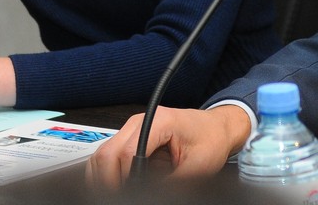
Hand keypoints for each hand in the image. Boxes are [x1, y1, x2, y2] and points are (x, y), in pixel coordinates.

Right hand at [88, 105, 251, 189]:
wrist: (215, 128)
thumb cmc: (210, 139)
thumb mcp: (200, 166)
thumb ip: (176, 180)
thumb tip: (153, 193)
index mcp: (159, 121)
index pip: (126, 152)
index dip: (123, 178)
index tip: (126, 193)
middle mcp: (141, 122)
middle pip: (107, 153)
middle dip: (108, 180)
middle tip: (119, 195)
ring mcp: (133, 128)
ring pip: (101, 154)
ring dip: (105, 176)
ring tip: (118, 191)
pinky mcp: (131, 137)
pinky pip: (108, 156)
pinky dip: (107, 172)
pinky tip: (117, 184)